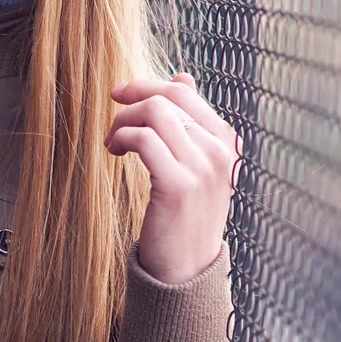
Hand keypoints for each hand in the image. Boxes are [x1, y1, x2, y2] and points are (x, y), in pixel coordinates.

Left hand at [104, 72, 240, 283]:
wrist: (186, 266)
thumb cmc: (184, 211)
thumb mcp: (194, 162)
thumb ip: (191, 120)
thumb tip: (183, 75)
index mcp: (227, 142)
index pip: (184, 92)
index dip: (146, 85)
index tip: (120, 94)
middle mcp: (221, 152)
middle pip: (168, 97)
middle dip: (131, 101)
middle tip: (113, 120)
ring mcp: (204, 168)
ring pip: (155, 113)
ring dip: (123, 121)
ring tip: (114, 142)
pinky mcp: (180, 185)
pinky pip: (144, 140)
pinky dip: (121, 138)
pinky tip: (114, 152)